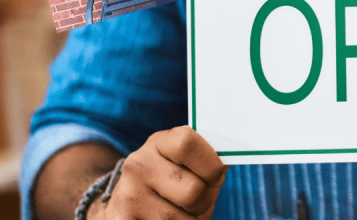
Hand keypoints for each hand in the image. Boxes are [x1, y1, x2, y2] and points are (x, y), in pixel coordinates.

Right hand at [90, 126, 226, 219]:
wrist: (126, 201)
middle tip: (200, 201)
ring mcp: (128, 196)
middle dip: (206, 202)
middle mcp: (139, 165)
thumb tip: (230, 157)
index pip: (188, 144)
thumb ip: (207, 159)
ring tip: (184, 213)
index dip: (211, 164)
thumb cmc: (169, 177)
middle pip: (194, 192)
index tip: (215, 176)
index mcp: (159, 142)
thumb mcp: (183, 159)